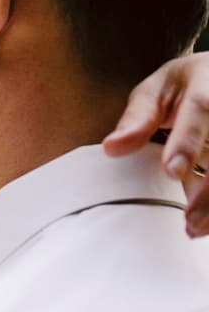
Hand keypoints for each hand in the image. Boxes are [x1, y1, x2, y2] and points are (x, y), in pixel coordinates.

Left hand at [103, 53, 208, 236]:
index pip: (203, 109)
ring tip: (195, 229)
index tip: (172, 171)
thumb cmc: (184, 85)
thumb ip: (137, 119)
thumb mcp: (156, 90)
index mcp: (208, 83)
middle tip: (188, 220)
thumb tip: (111, 148)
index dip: (189, 142)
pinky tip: (207, 225)